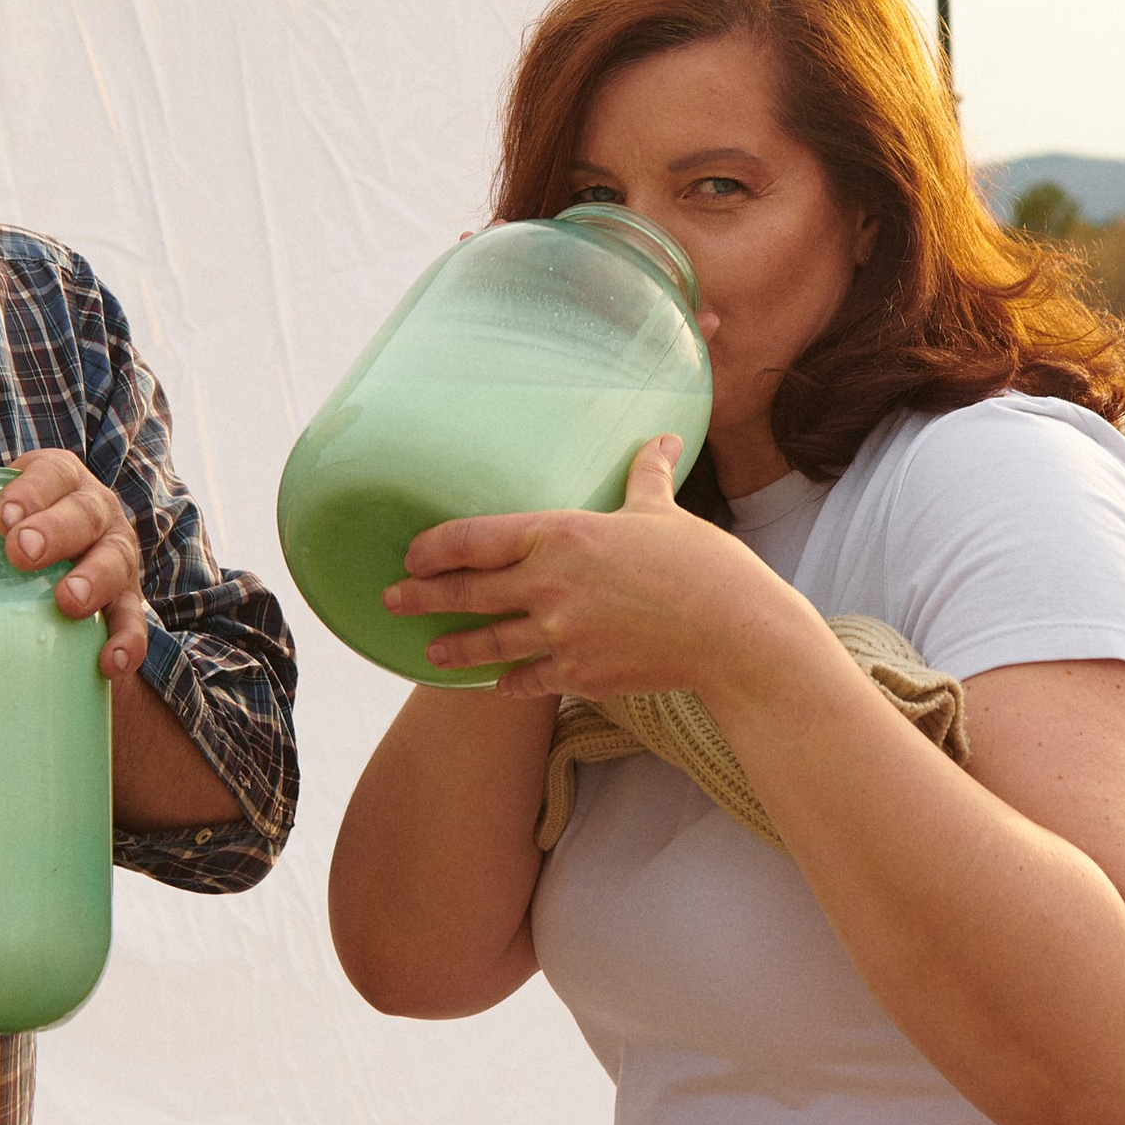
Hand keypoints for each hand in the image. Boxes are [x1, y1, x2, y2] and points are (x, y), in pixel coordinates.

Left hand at [0, 453, 149, 680]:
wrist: (48, 604)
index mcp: (49, 483)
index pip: (50, 471)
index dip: (31, 488)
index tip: (1, 514)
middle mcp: (90, 515)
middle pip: (87, 510)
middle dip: (58, 528)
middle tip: (20, 552)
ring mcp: (114, 562)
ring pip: (117, 562)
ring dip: (96, 580)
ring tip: (67, 604)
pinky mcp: (125, 611)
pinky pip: (135, 624)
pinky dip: (128, 641)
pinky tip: (108, 664)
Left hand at [385, 437, 800, 696]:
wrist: (735, 634)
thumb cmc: (705, 565)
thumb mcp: (665, 511)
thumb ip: (648, 475)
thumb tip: (664, 438)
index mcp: (561, 534)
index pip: (474, 538)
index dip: (434, 548)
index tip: (410, 556)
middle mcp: (549, 585)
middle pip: (466, 593)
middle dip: (421, 599)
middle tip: (389, 603)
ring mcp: (561, 635)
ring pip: (489, 644)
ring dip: (454, 649)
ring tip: (430, 654)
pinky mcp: (579, 675)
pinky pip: (528, 681)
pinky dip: (510, 682)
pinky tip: (497, 685)